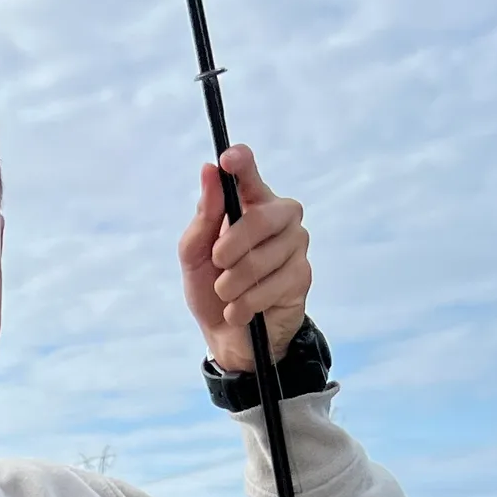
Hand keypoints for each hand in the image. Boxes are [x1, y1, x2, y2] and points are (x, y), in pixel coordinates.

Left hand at [177, 144, 310, 373]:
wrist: (228, 336)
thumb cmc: (211, 288)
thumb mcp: (194, 255)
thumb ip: (203, 216)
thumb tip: (209, 170)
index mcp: (251, 203)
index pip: (249, 174)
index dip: (241, 163)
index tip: (227, 160)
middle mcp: (279, 216)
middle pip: (258, 218)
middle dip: (228, 247)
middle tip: (217, 264)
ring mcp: (295, 244)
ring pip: (260, 258)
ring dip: (232, 284)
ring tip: (227, 295)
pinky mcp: (302, 275)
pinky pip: (271, 287)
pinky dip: (246, 304)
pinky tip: (241, 310)